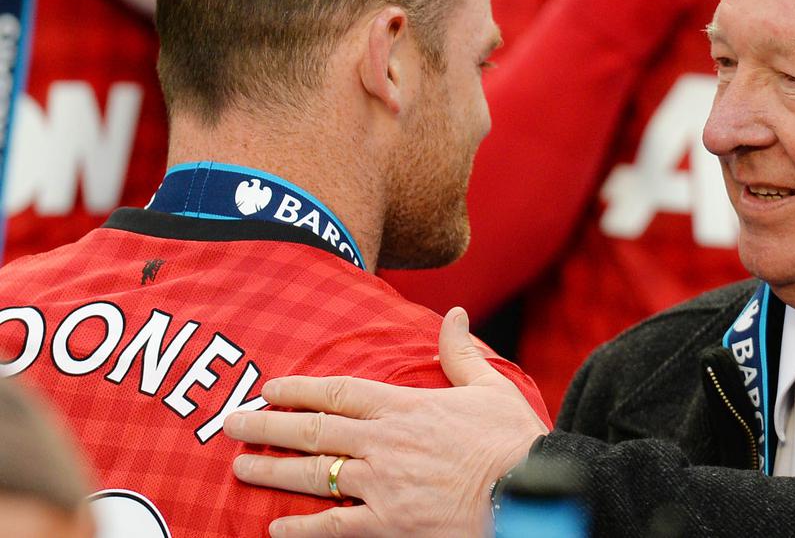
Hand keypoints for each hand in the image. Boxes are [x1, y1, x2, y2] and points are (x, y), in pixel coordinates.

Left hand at [223, 308, 547, 536]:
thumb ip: (461, 353)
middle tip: (231, 424)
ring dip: (272, 471)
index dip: (299, 388)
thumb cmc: (513, 441)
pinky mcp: (389, 524)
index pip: (338, 392)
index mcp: (405, 407)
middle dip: (267, 426)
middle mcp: (384, 443)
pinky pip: (334, 527)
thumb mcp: (489, 388)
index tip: (269, 388)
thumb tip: (456, 313)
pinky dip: (301, 528)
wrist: (528, 491)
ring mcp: (382, 485)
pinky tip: (275, 528)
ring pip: (314, 476)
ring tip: (240, 468)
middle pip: (313, 431)